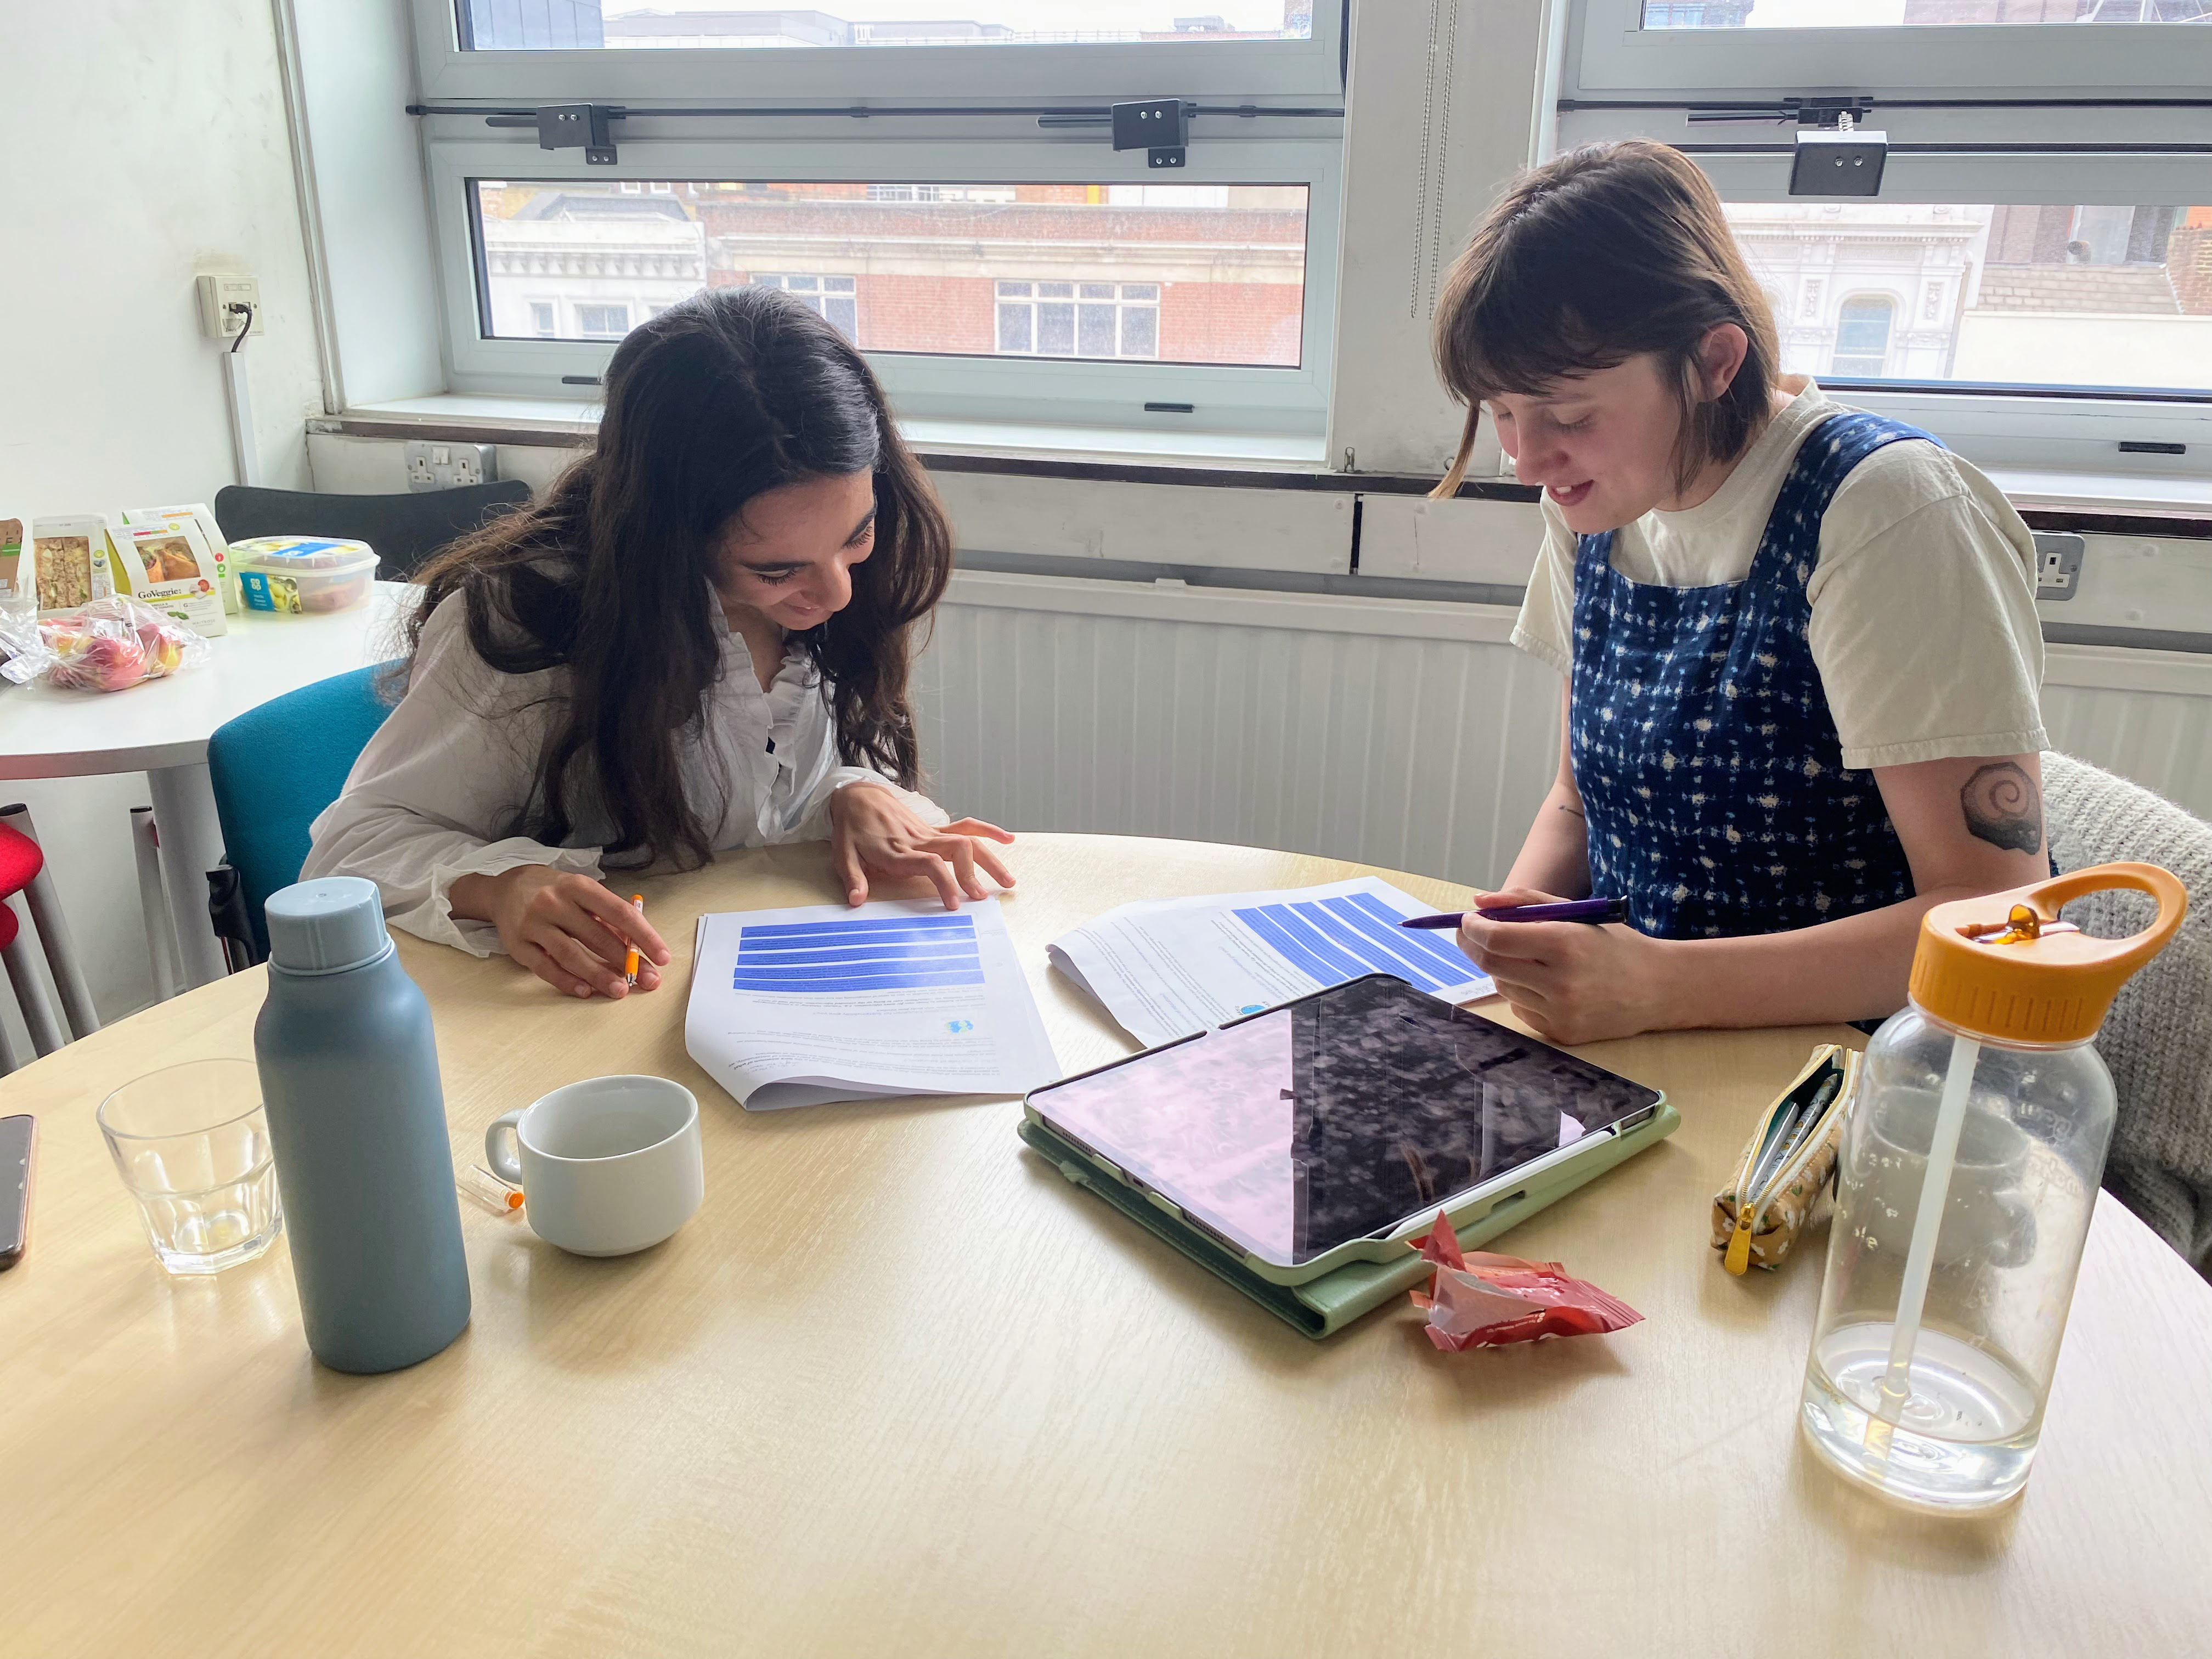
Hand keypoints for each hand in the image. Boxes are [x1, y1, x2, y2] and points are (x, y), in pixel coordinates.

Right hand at [451, 867, 669, 1000]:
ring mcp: (534, 924)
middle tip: (648, 981)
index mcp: (578, 886)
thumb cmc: (554, 892)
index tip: (661, 956)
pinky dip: (566, 981)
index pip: (618, 913)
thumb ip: (607, 917)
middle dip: (626, 961)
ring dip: (598, 975)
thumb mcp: (582, 892)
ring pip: (571, 954)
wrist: (504, 890)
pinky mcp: (518, 946)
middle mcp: (554, 903)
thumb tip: (638, 946)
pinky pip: (545, 967)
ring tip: (620, 990)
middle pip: (596, 936)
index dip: (643, 936)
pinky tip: (586, 991)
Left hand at [828, 783, 1014, 909]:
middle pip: (957, 850)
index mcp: (897, 851)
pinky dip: (988, 831)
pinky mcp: (934, 829)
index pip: (929, 864)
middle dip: (973, 874)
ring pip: (968, 841)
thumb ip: (853, 878)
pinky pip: (965, 828)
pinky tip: (1007, 839)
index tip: (954, 904)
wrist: (857, 796)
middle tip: (981, 898)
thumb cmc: (851, 828)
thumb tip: (856, 900)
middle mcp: (919, 841)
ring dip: (990, 860)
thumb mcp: (843, 854)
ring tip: (1008, 881)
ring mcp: (930, 834)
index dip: (945, 882)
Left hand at [1453, 886, 1679, 1045]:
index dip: (1473, 928)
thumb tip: (1479, 902)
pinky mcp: (1561, 1034)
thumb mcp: (1575, 912)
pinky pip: (1520, 1010)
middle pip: (1492, 964)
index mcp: (1565, 944)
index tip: (1467, 920)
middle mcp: (1561, 982)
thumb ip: (1524, 902)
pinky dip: (1521, 993)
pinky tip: (1545, 984)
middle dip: (1474, 946)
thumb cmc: (1613, 944)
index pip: (1497, 938)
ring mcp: (1560, 1012)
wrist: (1658, 988)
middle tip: (1471, 934)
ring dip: (1501, 969)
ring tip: (1523, 958)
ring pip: (1503, 987)